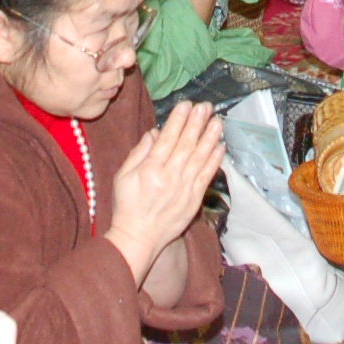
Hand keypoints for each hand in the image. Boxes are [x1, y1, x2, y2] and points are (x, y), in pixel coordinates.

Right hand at [104, 100, 221, 283]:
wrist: (138, 238)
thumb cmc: (127, 206)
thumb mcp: (123, 176)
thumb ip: (138, 153)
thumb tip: (154, 133)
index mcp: (150, 170)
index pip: (168, 139)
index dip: (178, 120)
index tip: (186, 105)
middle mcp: (169, 178)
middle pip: (186, 145)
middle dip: (197, 123)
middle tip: (205, 106)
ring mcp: (184, 189)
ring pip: (200, 158)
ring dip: (210, 138)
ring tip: (217, 121)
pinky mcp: (194, 200)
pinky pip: (206, 177)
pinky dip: (214, 161)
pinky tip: (220, 147)